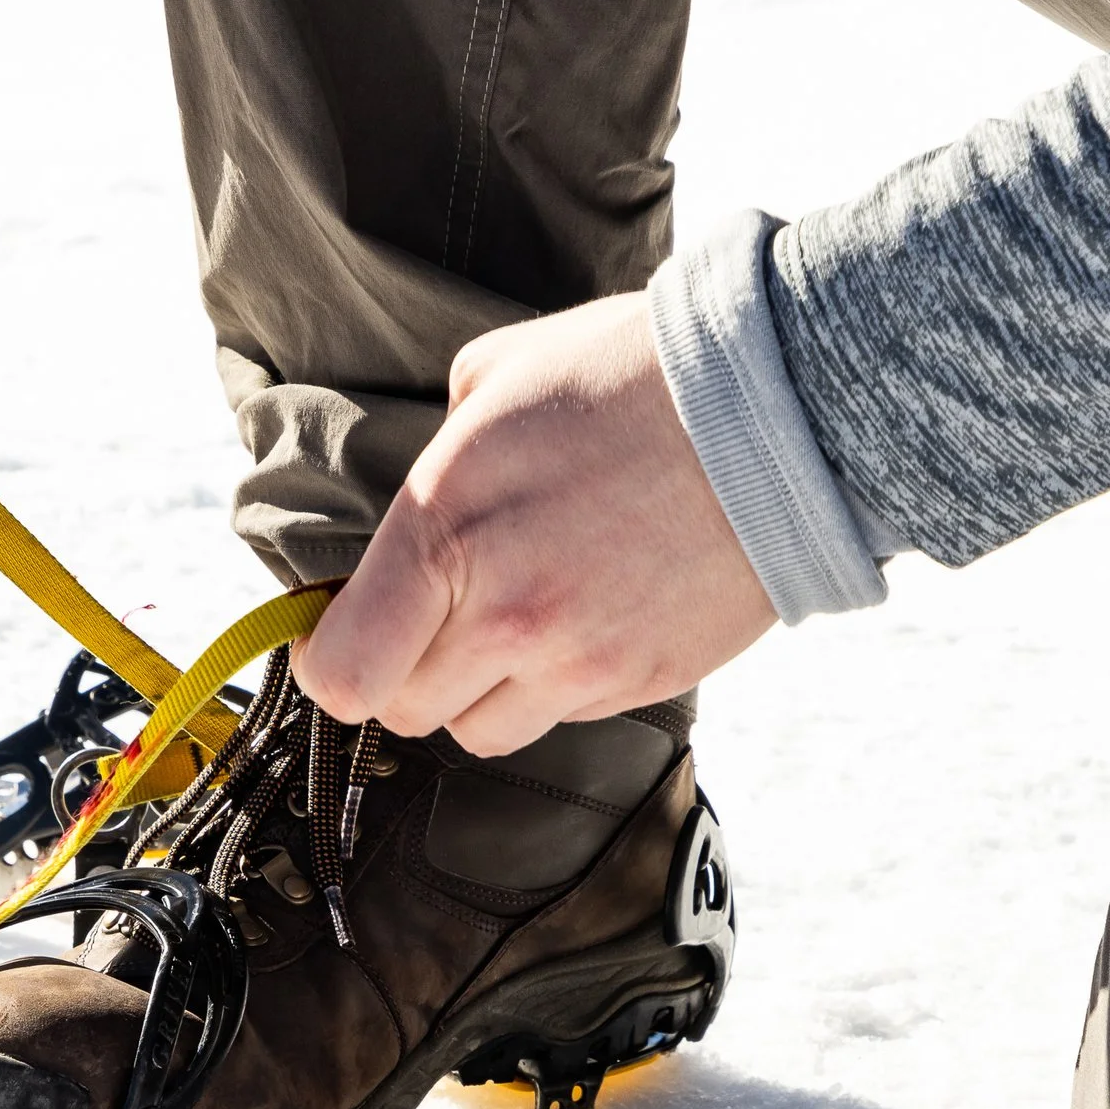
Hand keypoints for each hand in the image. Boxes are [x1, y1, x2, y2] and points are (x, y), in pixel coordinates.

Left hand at [293, 293, 775, 756]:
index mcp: (443, 531)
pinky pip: (563, 717)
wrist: (779, 410)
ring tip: (518, 621)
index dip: (330, 663)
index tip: (341, 637)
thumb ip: (435, 459)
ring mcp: (576, 661)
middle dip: (407, 671)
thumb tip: (419, 508)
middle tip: (439, 617)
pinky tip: (587, 614)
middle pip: (405, 712)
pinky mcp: (639, 683)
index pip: (343, 674)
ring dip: (480, 693)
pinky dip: (556, 684)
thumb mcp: (495, 377)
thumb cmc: (632, 375)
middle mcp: (502, 614)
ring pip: (481, 733)